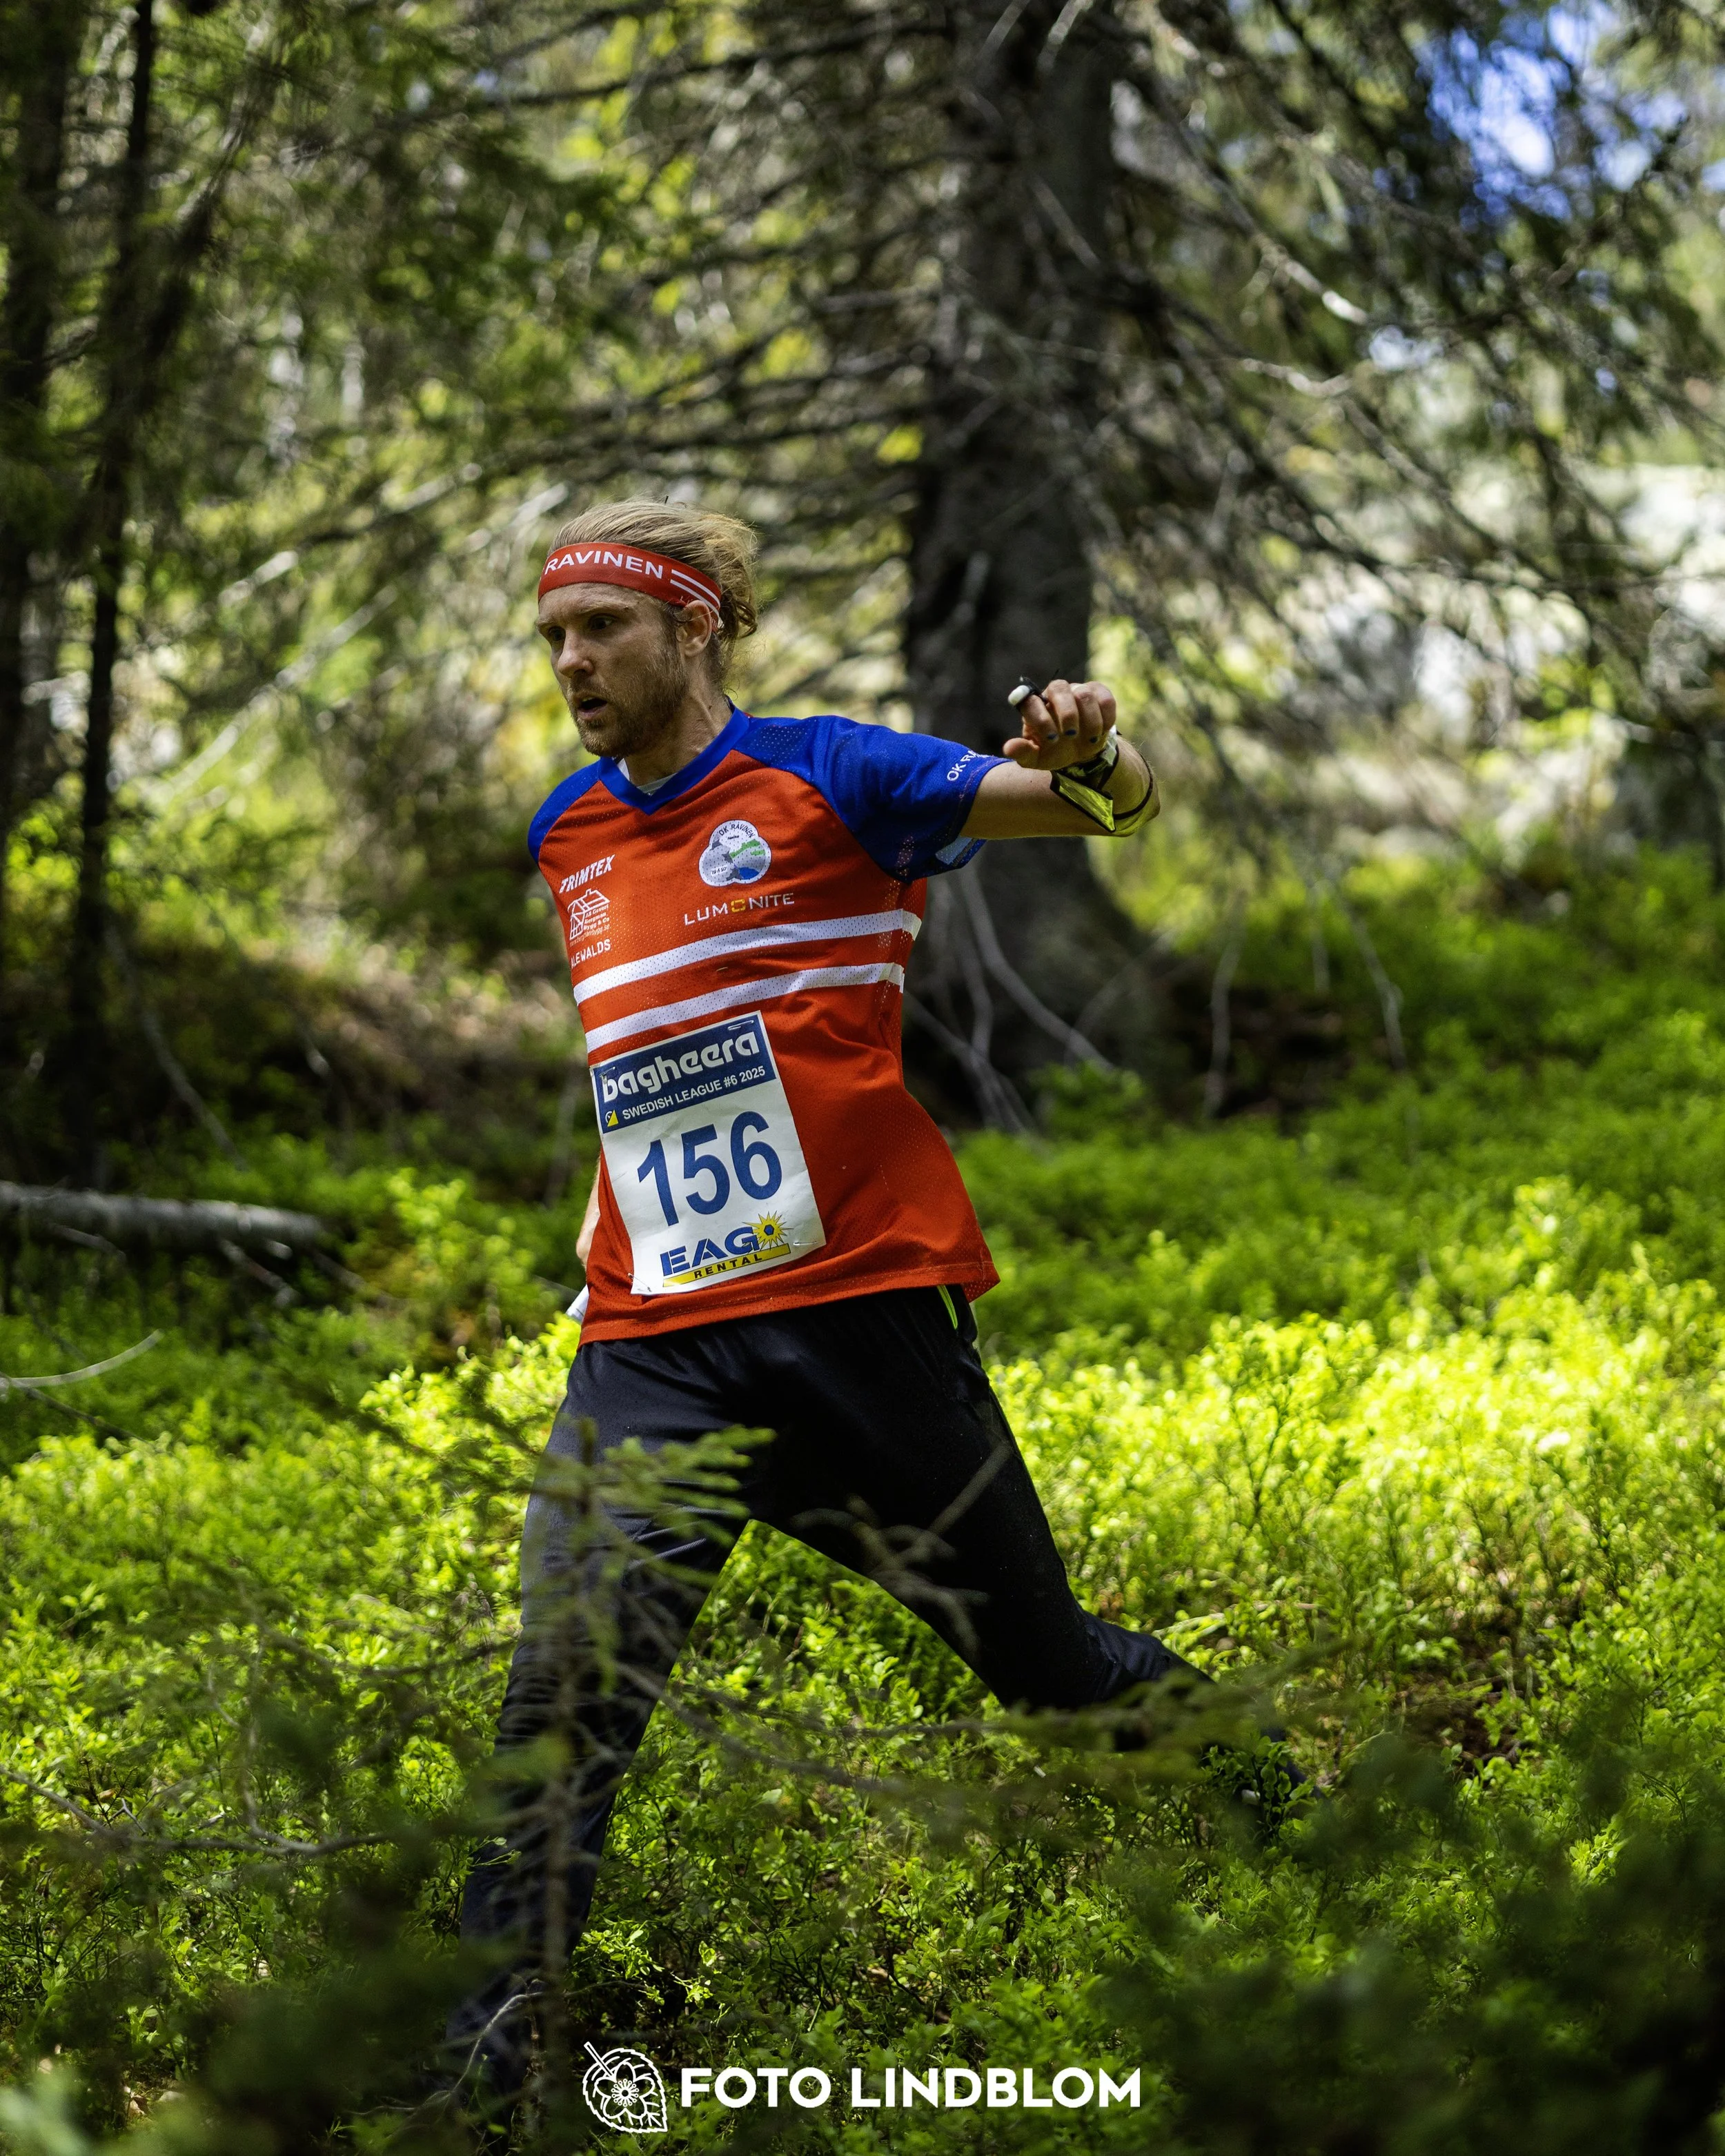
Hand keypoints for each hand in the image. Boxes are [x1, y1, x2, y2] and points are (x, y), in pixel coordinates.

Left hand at [1002, 678, 1116, 771]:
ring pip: (1084, 694)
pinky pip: (1105, 699)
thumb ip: (1023, 753)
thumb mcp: (1037, 758)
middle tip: (1070, 736)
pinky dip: (1106, 718)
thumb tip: (1008, 748)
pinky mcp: (1099, 693)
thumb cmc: (1054, 751)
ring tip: (1089, 741)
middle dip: (1067, 714)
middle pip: (1059, 687)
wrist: (1080, 752)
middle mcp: (1054, 693)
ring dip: (1089, 720)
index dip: (1040, 718)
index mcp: (1034, 706)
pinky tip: (1101, 733)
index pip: (1030, 701)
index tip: (1051, 739)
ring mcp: (1078, 690)